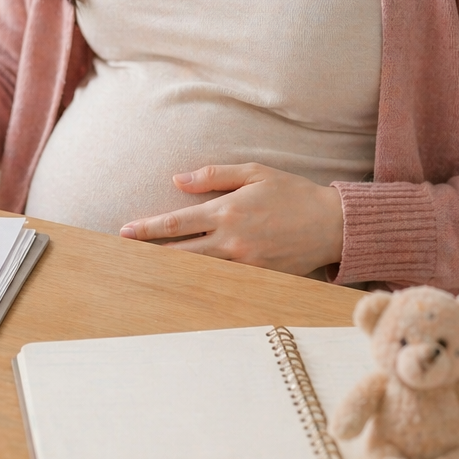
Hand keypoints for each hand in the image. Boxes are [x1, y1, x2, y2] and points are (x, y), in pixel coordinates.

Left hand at [118, 163, 344, 276]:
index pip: (177, 222)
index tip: (125, 232)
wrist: (333, 224)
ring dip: (172, 271)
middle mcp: (232, 241)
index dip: (147, 228)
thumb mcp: (254, 173)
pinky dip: (203, 283)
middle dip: (151, 254)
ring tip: (147, 272)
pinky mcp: (259, 279)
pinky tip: (186, 285)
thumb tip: (178, 180)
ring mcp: (245, 264)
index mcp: (227, 211)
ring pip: (198, 271)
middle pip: (180, 253)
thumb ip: (214, 175)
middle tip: (125, 257)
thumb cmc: (292, 193)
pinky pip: (224, 283)